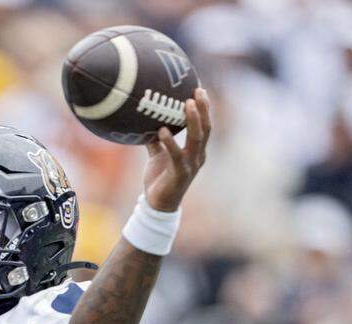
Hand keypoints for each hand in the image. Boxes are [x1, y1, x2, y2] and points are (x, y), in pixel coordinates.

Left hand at [143, 88, 210, 211]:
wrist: (157, 205)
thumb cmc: (159, 179)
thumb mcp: (158, 156)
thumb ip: (156, 141)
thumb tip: (146, 123)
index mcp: (195, 151)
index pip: (204, 125)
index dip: (204, 108)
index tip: (199, 89)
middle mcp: (198, 156)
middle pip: (205, 128)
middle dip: (204, 109)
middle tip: (198, 91)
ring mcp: (191, 165)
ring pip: (197, 139)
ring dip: (193, 120)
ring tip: (187, 104)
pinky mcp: (180, 174)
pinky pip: (176, 155)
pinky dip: (170, 142)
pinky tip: (162, 131)